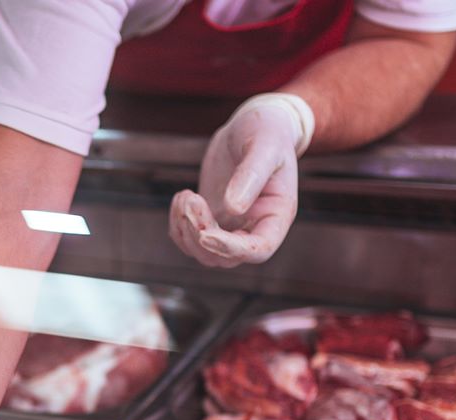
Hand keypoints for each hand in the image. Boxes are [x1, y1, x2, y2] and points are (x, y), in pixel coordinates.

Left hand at [170, 93, 314, 267]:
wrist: (254, 125)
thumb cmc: (267, 132)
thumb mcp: (264, 147)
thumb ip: (251, 175)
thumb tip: (233, 208)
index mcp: (276, 216)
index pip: (258, 250)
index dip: (231, 249)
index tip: (205, 234)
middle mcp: (255, 227)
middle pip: (225, 257)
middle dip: (200, 235)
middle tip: (190, 199)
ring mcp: (231, 226)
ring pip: (204, 253)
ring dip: (186, 231)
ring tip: (185, 195)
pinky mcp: (211, 218)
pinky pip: (190, 238)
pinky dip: (178, 225)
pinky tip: (181, 197)